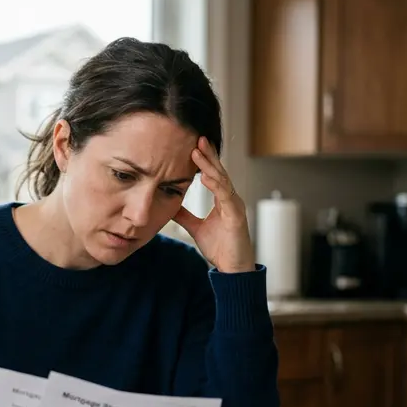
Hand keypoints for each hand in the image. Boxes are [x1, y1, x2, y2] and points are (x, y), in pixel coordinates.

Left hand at [173, 137, 255, 273]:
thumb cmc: (220, 248)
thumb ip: (185, 215)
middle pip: (219, 172)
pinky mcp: (236, 217)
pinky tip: (205, 177)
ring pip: (222, 180)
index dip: (205, 160)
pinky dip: (216, 186)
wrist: (232, 268)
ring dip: (210, 165)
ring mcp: (235, 206)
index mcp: (223, 200)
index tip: (194, 145)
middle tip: (198, 138)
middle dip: (209, 155)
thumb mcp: (197, 228)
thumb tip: (169, 204)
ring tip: (198, 152)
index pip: (214, 175)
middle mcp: (231, 199)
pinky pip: (226, 197)